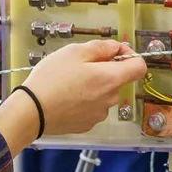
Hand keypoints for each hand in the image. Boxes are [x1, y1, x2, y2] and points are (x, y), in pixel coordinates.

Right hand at [22, 38, 147, 135]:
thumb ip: (101, 47)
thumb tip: (116, 47)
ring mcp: (99, 114)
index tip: (114, 51)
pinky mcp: (87, 124)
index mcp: (111, 79)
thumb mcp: (74, 52)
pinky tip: (66, 96)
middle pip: (118, 79)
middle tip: (80, 65)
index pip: (139, 67)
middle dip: (104, 69)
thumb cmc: (51, 80)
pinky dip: (84, 99)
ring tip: (69, 81)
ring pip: (104, 93)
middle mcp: (110, 99)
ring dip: (93, 85)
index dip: (129, 55)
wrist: (32, 112)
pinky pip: (92, 107)